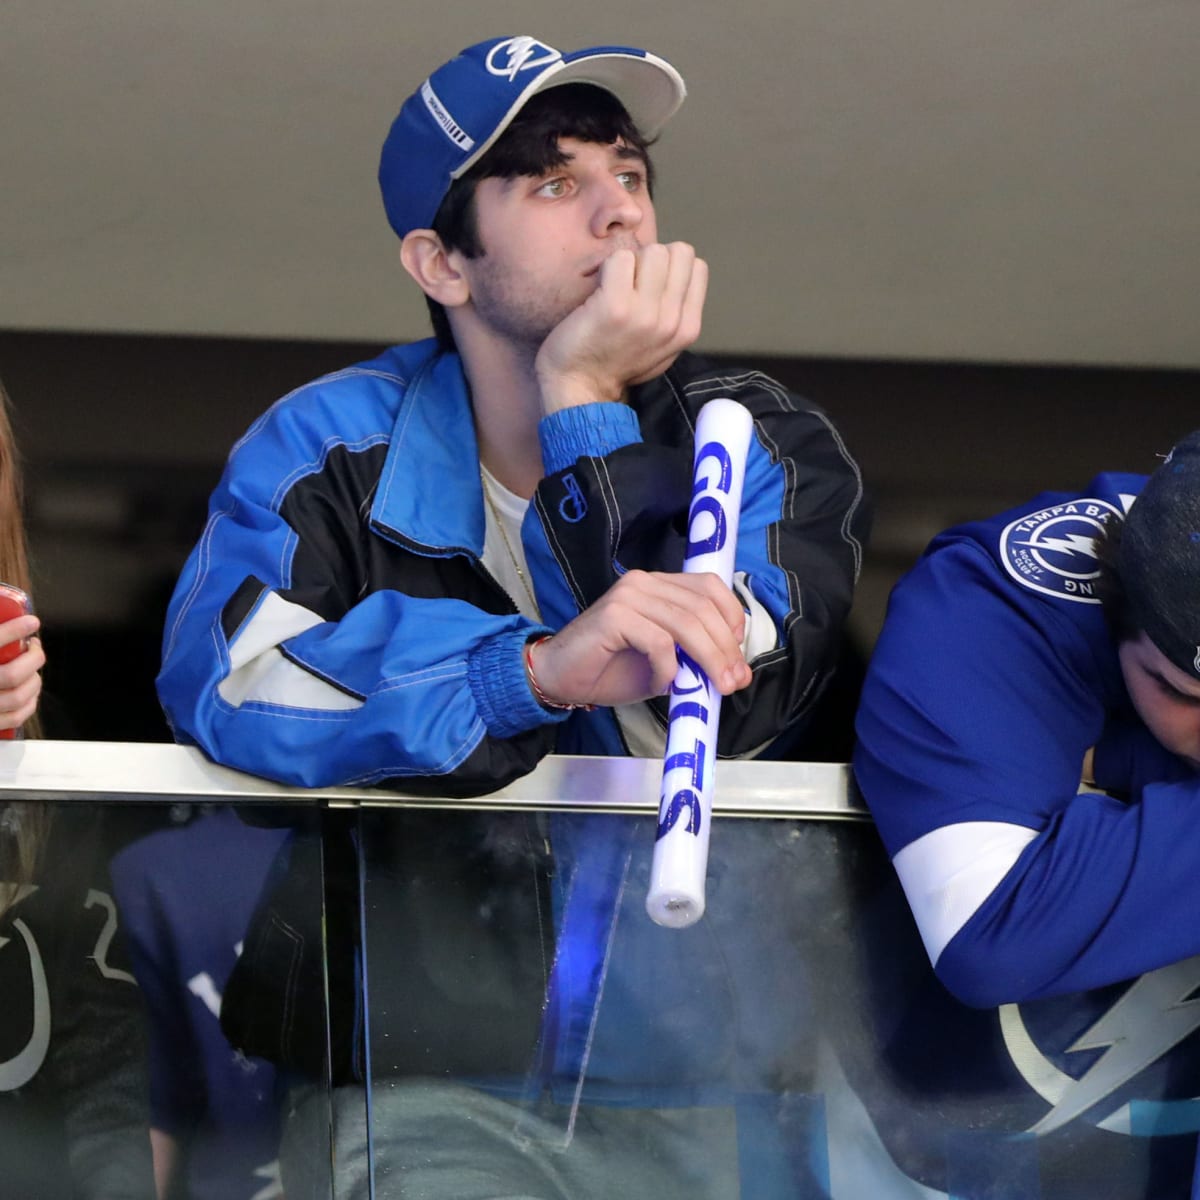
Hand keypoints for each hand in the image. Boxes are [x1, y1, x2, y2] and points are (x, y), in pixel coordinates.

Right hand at [0, 614, 42, 732]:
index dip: (13, 630)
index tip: (31, 622)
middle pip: (11, 675)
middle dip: (33, 658)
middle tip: (33, 646)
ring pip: (17, 697)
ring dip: (34, 680)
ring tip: (32, 667)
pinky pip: (15, 717)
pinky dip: (29, 703)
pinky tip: (29, 691)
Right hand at [528, 570, 749, 708]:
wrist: (560, 677)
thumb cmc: (611, 669)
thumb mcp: (666, 664)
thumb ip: (697, 659)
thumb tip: (737, 672)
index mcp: (659, 585)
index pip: (710, 587)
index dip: (732, 619)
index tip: (737, 656)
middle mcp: (644, 582)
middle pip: (703, 608)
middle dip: (725, 648)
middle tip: (732, 682)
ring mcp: (628, 595)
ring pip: (686, 624)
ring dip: (707, 660)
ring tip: (712, 687)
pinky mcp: (614, 615)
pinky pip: (658, 642)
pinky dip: (667, 669)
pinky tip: (660, 685)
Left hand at [534, 243, 707, 411]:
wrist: (580, 390)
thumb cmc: (613, 364)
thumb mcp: (662, 348)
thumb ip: (675, 315)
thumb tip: (676, 274)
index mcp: (687, 329)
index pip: (697, 267)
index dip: (670, 266)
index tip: (648, 285)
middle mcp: (672, 321)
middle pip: (679, 252)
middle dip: (653, 259)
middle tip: (630, 283)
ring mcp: (646, 313)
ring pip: (654, 250)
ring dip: (631, 261)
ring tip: (614, 287)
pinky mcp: (616, 305)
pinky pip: (621, 257)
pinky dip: (606, 266)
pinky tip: (598, 290)